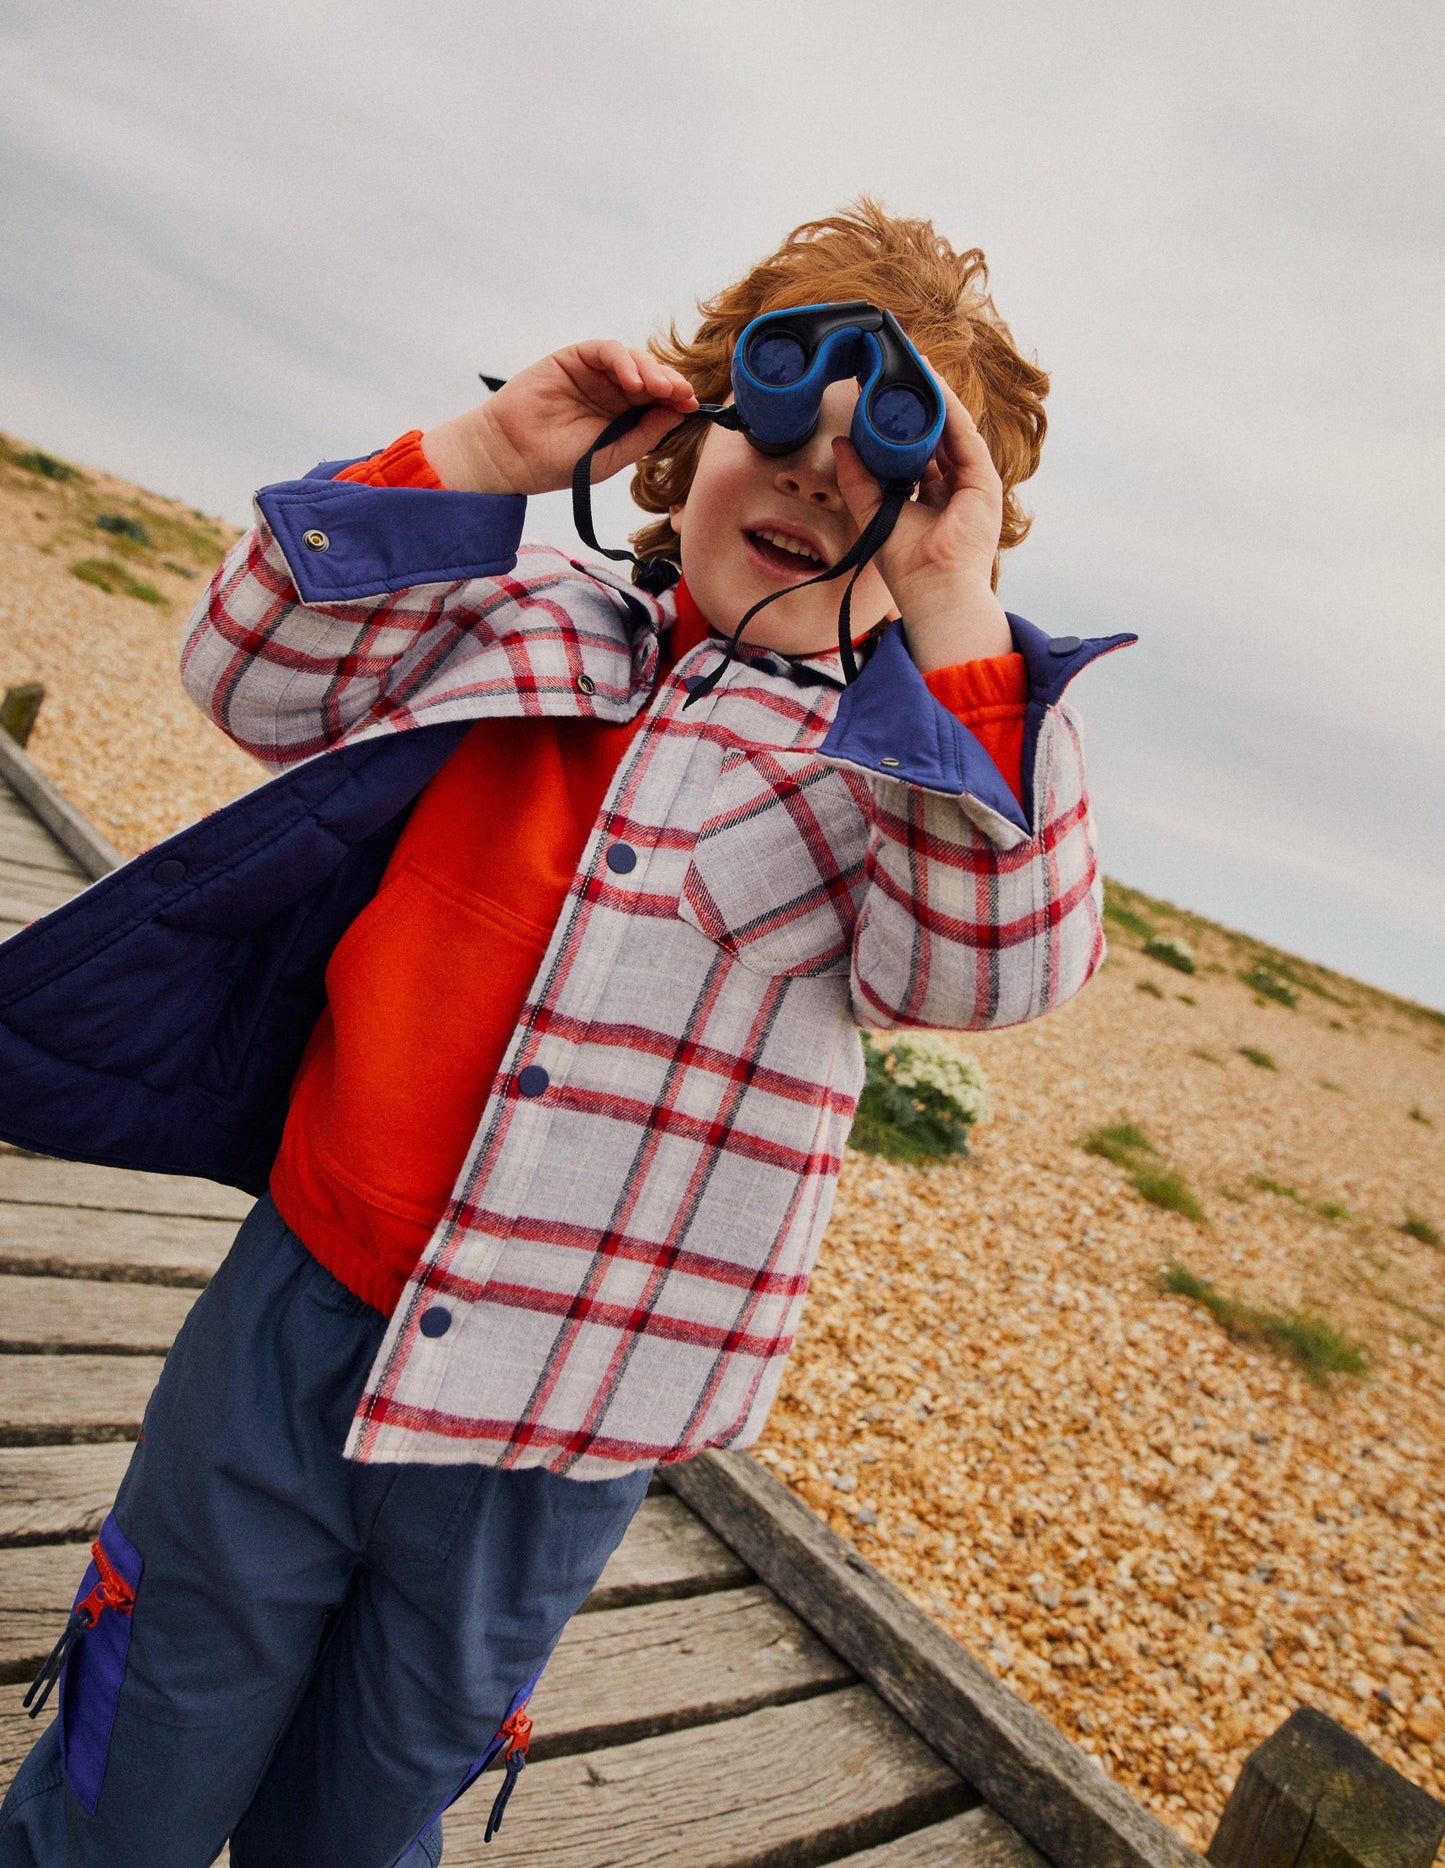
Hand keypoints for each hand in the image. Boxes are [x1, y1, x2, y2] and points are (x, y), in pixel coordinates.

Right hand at [422, 341, 698, 496]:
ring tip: (661, 388)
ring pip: (633, 360)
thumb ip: (645, 434)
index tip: (694, 406)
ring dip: (651, 370)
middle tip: (683, 394)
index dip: (677, 399)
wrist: (514, 457)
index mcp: (624, 415)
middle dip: (670, 383)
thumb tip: (679, 412)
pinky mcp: (574, 359)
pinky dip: (624, 361)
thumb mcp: (613, 455)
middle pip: (651, 376)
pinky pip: (606, 351)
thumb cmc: (561, 463)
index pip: (658, 400)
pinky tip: (633, 381)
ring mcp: (593, 374)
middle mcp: (612, 391)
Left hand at [832, 370, 1011, 668]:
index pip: (917, 452)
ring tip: (914, 368)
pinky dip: (950, 409)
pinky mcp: (984, 481)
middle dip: (919, 406)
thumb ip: (857, 480)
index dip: (900, 425)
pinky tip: (933, 386)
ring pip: (952, 431)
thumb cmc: (907, 565)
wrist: (934, 588)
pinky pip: (965, 435)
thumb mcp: (873, 513)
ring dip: (935, 398)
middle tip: (897, 374)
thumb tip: (840, 444)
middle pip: (937, 437)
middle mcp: (953, 489)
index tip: (882, 398)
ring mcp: (971, 484)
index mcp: (930, 500)